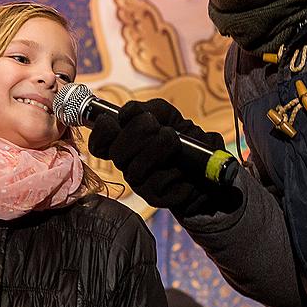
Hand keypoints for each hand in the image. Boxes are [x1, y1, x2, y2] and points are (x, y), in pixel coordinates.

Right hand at [87, 98, 240, 216]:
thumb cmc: (183, 137)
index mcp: (123, 142)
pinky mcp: (154, 197)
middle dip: (140, 132)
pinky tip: (181, 169)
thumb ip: (143, 109)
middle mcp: (127, 163)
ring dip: (160, 150)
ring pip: (134, 170)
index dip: (103, 132)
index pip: (98, 143)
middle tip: (159, 128)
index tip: (114, 121)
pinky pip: (154, 185)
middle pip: (116, 152)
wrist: (207, 162)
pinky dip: (172, 172)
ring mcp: (139, 182)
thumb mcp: (165, 114)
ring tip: (175, 145)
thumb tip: (125, 113)